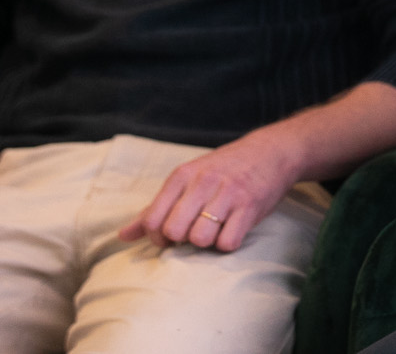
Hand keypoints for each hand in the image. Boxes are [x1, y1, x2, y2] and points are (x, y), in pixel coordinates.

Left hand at [119, 126, 300, 252]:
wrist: (273, 151)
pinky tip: (232, 230)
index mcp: (182, 175)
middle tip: (194, 234)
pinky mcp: (250, 206)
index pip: (153, 219)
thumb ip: (155, 208)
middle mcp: (203, 182)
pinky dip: (228, 244)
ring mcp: (228, 194)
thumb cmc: (224, 169)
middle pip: (174, 231)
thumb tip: (123, 236)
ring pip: (200, 239)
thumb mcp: (187, 180)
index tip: (172, 235)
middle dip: (181, 241)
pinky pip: (228, 242)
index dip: (158, 237)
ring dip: (206, 243)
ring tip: (215, 230)